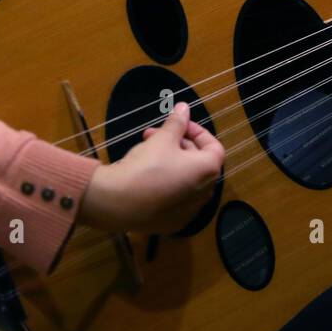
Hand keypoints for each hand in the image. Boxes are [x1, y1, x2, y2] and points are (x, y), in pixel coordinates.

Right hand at [80, 102, 223, 234]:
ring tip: (145, 151)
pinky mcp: (172, 223)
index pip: (214, 147)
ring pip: (185, 180)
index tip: (179, 124)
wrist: (117, 203)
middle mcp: (205, 194)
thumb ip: (176, 123)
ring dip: (171, 162)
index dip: (198, 131)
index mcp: (208, 172)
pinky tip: (145, 176)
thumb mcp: (162, 139)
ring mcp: (189, 212)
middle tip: (155, 134)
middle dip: (178, 144)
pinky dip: (165, 184)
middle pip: (198, 163)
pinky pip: (174, 199)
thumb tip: (184, 107)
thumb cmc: (146, 166)